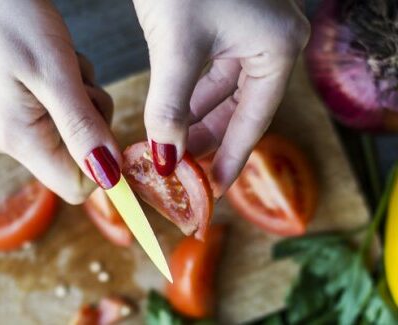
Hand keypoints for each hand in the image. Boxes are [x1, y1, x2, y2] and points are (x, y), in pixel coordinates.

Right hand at [0, 0, 121, 202]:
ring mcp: (7, 126)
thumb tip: (107, 176)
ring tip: (59, 67)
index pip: (77, 186)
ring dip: (80, 101)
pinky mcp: (9, 111)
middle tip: (76, 82)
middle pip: (76, 157)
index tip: (107, 126)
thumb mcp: (56, 74)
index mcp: (19, 139)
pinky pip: (54, 115)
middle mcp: (9, 141)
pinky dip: (65, 92)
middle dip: (91, 120)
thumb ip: (82, 129)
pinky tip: (49, 65)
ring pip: (69, 132)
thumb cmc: (8, 19)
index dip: (103, 164)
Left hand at [133, 0, 308, 196]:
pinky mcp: (221, 25)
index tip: (216, 188)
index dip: (232, 157)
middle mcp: (268, 43)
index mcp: (276, 48)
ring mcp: (245, 33)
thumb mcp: (176, 46)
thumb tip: (165, 157)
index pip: (254, 120)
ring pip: (221, 93)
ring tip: (170, 149)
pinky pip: (207, 72)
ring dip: (194, 121)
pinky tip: (169, 115)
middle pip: (239, 110)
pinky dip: (186, 96)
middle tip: (183, 172)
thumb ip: (171, 106)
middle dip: (207, 140)